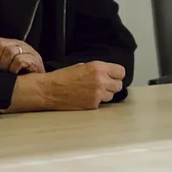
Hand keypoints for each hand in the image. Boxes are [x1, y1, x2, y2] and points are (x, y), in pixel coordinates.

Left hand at [0, 37, 43, 73]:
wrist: (42, 84)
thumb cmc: (21, 76)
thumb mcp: (7, 65)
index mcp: (11, 44)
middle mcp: (19, 44)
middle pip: (0, 45)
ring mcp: (28, 51)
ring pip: (9, 51)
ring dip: (4, 65)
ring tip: (6, 73)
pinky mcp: (34, 60)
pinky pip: (18, 60)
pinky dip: (13, 69)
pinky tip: (14, 74)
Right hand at [9, 61, 125, 111]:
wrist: (50, 90)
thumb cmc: (63, 77)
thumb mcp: (82, 66)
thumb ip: (98, 69)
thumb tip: (108, 73)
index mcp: (98, 68)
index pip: (121, 72)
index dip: (116, 74)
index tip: (113, 76)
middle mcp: (100, 81)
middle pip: (119, 85)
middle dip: (112, 85)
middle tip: (104, 84)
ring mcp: (97, 94)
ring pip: (111, 95)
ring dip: (105, 94)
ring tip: (92, 91)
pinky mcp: (93, 105)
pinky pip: (101, 103)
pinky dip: (96, 101)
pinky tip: (86, 97)